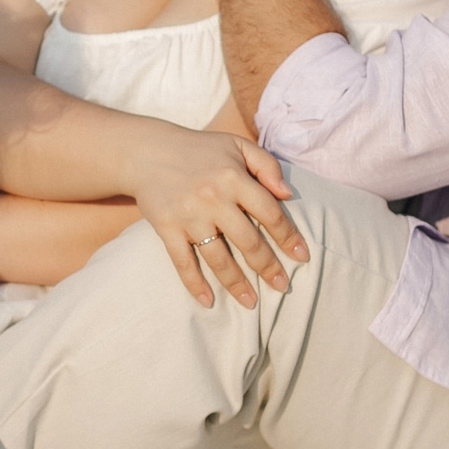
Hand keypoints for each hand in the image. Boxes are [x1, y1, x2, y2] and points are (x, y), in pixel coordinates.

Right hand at [126, 125, 306, 307]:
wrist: (146, 151)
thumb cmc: (199, 149)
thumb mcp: (237, 146)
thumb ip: (267, 164)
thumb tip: (288, 194)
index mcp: (234, 178)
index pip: (270, 213)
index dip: (288, 237)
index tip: (302, 256)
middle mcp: (213, 198)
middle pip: (248, 242)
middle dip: (268, 267)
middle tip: (282, 286)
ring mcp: (189, 216)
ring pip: (218, 258)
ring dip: (237, 284)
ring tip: (251, 302)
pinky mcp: (166, 228)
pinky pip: (182, 261)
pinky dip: (194, 284)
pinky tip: (207, 301)